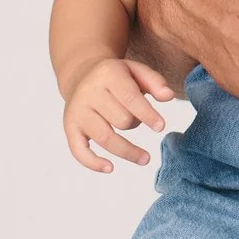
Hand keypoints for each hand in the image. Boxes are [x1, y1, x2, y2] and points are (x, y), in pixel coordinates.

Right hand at [63, 57, 177, 171]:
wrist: (81, 75)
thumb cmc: (116, 76)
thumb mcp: (136, 69)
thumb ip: (155, 81)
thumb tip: (169, 96)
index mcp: (108, 75)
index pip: (130, 98)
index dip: (147, 114)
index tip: (161, 127)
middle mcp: (89, 94)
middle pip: (119, 119)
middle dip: (136, 124)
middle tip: (141, 121)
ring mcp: (77, 112)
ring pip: (104, 137)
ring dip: (126, 151)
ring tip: (145, 159)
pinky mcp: (70, 127)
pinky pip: (78, 149)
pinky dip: (92, 162)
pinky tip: (110, 168)